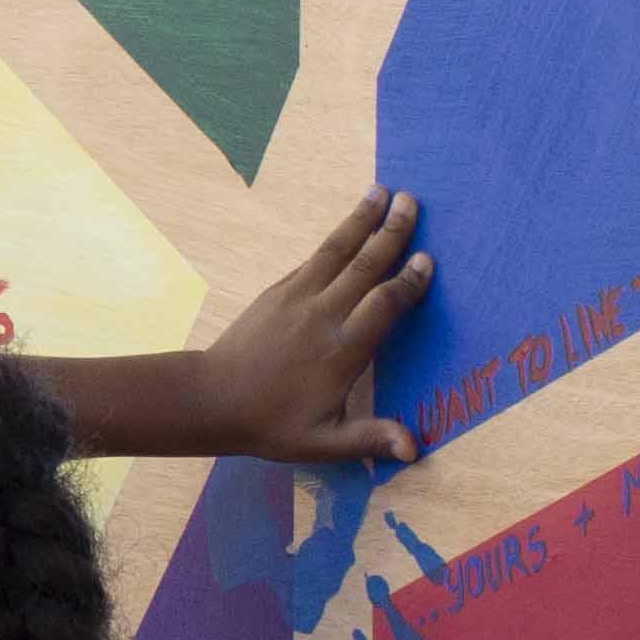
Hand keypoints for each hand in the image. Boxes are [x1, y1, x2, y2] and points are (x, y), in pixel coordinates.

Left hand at [189, 192, 434, 466]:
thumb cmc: (271, 424)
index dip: (406, 283)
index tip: (427, 260)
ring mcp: (297, 298)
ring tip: (382, 191)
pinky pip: (314, 257)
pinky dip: (336, 237)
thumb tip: (414, 448)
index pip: (382, 307)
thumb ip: (368, 439)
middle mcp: (322, 315)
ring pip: (337, 252)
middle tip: (413, 201)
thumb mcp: (321, 442)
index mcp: (341, 351)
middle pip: (364, 266)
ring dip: (361, 220)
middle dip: (391, 233)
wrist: (212, 399)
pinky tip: (350, 223)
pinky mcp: (278, 290)